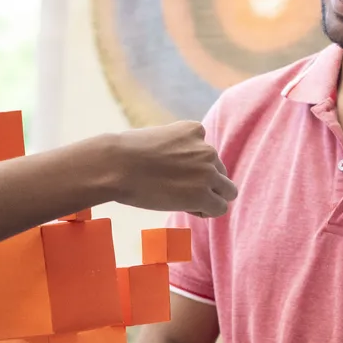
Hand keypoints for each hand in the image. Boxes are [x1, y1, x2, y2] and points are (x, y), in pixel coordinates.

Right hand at [102, 123, 237, 217]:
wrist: (116, 165)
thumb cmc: (127, 154)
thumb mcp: (158, 138)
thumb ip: (178, 148)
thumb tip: (184, 168)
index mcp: (196, 130)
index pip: (208, 155)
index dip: (194, 169)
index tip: (173, 175)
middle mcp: (207, 149)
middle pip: (220, 173)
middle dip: (204, 184)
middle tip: (177, 191)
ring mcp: (207, 171)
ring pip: (227, 192)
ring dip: (209, 198)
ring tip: (183, 201)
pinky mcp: (203, 193)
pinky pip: (220, 208)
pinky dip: (206, 212)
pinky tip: (187, 208)